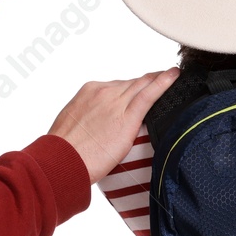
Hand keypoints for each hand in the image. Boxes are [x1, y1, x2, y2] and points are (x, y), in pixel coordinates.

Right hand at [49, 68, 179, 182]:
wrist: (61, 160)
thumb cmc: (63, 149)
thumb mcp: (73, 123)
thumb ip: (89, 118)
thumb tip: (97, 125)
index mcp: (89, 91)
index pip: (119, 86)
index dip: (133, 87)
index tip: (142, 87)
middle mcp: (103, 92)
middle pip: (133, 83)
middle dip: (149, 81)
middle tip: (165, 77)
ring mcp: (115, 102)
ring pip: (142, 85)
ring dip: (158, 80)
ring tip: (172, 76)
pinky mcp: (126, 117)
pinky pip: (148, 95)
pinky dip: (163, 83)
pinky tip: (174, 75)